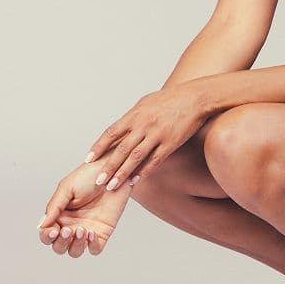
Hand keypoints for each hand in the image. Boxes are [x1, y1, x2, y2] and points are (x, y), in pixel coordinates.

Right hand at [37, 159, 131, 256]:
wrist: (114, 171)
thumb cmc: (89, 176)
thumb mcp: (67, 188)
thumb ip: (54, 207)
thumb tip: (40, 225)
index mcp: (59, 216)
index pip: (47, 234)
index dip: (47, 236)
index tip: (53, 230)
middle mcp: (71, 226)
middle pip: (59, 247)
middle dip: (61, 242)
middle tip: (68, 230)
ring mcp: (87, 230)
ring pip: (75, 251)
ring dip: (76, 245)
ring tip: (82, 230)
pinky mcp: (103, 233)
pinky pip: (95, 248)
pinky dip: (91, 245)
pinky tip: (92, 233)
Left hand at [82, 80, 211, 193]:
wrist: (196, 97)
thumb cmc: (171, 99)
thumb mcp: (147, 102)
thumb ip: (132, 117)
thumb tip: (119, 130)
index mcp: (135, 114)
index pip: (111, 133)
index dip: (98, 147)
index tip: (88, 159)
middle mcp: (144, 125)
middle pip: (121, 149)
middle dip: (108, 167)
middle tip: (97, 181)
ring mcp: (157, 135)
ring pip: (135, 158)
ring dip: (122, 173)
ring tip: (112, 186)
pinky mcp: (171, 143)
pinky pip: (154, 160)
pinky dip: (143, 172)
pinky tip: (135, 181)